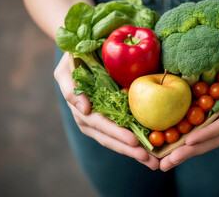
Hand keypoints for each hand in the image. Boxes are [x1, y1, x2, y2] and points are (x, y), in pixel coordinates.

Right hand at [54, 52, 159, 169]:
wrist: (80, 57)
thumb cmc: (73, 62)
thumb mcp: (66, 71)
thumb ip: (71, 89)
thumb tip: (84, 109)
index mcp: (81, 110)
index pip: (101, 125)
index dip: (117, 133)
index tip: (134, 141)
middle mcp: (90, 121)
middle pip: (111, 139)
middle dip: (130, 150)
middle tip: (150, 160)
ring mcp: (100, 123)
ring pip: (117, 141)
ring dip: (135, 152)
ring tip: (153, 162)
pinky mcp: (110, 120)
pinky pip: (122, 134)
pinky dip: (135, 144)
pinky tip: (149, 151)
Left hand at [159, 49, 218, 170]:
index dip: (208, 134)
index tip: (190, 141)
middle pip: (211, 139)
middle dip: (190, 151)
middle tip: (168, 163)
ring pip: (202, 140)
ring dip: (183, 152)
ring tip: (164, 163)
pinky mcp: (208, 117)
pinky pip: (195, 130)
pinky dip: (182, 141)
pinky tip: (166, 149)